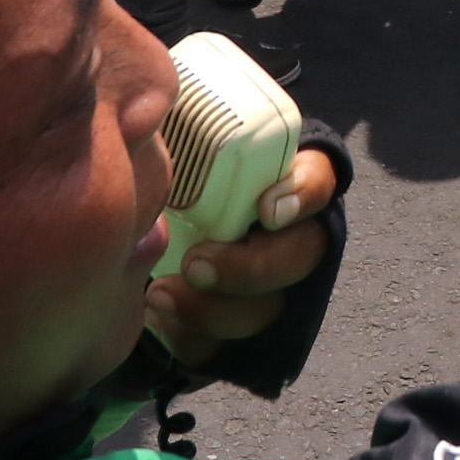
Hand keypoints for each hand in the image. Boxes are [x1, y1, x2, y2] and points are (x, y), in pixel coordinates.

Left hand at [143, 145, 337, 362]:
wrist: (141, 244)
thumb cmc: (164, 182)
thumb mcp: (174, 150)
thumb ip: (177, 133)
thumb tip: (151, 109)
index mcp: (280, 181)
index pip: (318, 178)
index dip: (303, 194)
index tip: (268, 208)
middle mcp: (289, 235)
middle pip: (301, 255)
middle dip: (250, 267)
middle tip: (197, 263)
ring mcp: (270, 290)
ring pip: (266, 310)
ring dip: (213, 310)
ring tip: (159, 296)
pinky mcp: (237, 337)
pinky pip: (226, 349)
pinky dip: (191, 338)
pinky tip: (159, 321)